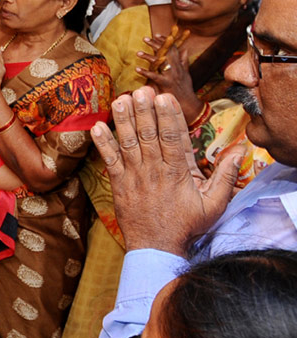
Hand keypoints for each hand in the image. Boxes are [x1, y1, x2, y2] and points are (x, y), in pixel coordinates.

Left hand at [90, 87, 241, 254]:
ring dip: (123, 121)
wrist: (156, 247)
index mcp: (177, 172)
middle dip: (144, 111)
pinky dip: (103, 144)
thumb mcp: (215, 204)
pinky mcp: (119, 184)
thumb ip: (225, 176)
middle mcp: (154, 170)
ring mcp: (134, 176)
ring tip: (121, 100)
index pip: (173, 138)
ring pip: (128, 143)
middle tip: (141, 91)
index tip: (165, 98)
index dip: (168, 116)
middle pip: (149, 135)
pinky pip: (109, 161)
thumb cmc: (187, 225)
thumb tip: (240, 151)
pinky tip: (97, 127)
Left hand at [135, 37, 199, 119]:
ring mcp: (171, 76)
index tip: (157, 34)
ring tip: (138, 53)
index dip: (165, 41)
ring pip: (160, 63)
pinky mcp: (166, 84)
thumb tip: (185, 49)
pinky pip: (154, 77)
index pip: (173, 49)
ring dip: (148, 57)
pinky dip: (145, 72)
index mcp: (180, 65)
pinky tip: (137, 69)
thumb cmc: (185, 89)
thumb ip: (184, 61)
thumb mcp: (187, 74)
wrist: (188, 104)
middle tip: (145, 38)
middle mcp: (176, 68)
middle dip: (155, 44)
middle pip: (166, 52)